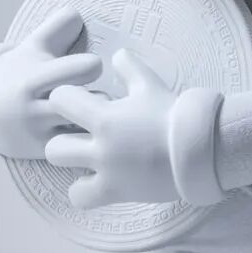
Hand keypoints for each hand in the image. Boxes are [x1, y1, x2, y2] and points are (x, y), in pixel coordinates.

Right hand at [0, 7, 101, 158]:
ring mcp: (40, 132)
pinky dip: (91, 142)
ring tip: (105, 115)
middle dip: (99, 98)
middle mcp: (35, 107)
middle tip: (105, 96)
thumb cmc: (21, 72)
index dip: (90, 66)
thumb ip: (58, 26)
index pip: (76, 70)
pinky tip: (97, 133)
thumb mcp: (34, 45)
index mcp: (35, 78)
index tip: (93, 66)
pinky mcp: (44, 152)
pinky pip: (75, 149)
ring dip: (98, 122)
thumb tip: (79, 12)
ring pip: (81, 130)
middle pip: (80, 102)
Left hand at [46, 49, 177, 207]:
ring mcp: (106, 171)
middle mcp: (100, 146)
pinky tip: (95, 182)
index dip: (66, 99)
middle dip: (63, 137)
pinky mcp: (115, 192)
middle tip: (81, 135)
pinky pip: (80, 197)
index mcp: (105, 117)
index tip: (79, 102)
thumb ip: (130, 68)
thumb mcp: (151, 86)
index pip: (59, 100)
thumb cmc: (173, 115)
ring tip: (85, 158)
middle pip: (52, 144)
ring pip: (62, 169)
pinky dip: (83, 190)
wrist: (199, 148)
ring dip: (70, 162)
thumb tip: (117, 54)